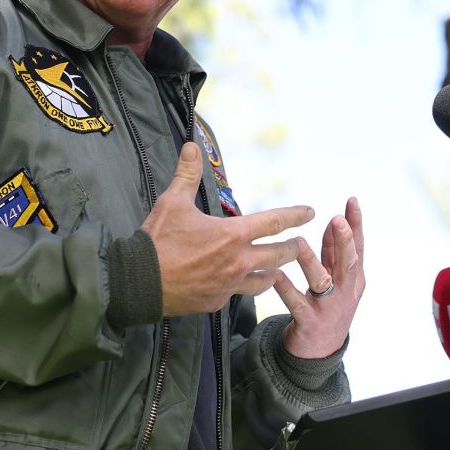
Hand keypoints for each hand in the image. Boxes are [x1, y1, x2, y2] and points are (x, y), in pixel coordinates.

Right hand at [142, 142, 314, 316]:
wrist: (139, 282)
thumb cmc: (157, 241)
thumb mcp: (172, 202)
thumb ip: (187, 174)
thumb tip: (191, 147)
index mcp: (233, 234)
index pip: (275, 222)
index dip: (296, 215)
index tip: (310, 212)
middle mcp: (238, 262)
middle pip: (280, 256)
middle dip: (293, 249)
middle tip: (300, 245)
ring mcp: (229, 285)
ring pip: (265, 281)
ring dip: (273, 272)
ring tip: (276, 269)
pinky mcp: (217, 302)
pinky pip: (237, 295)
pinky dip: (242, 287)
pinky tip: (238, 284)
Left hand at [274, 197, 363, 357]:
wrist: (320, 351)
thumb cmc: (328, 305)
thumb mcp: (335, 278)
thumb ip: (333, 252)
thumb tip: (334, 222)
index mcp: (354, 278)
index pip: (359, 247)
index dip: (356, 224)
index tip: (351, 201)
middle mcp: (345, 291)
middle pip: (348, 264)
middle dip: (344, 242)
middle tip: (337, 220)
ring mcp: (329, 308)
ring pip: (322, 282)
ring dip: (310, 261)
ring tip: (297, 243)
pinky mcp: (310, 322)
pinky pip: (296, 303)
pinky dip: (286, 288)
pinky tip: (276, 275)